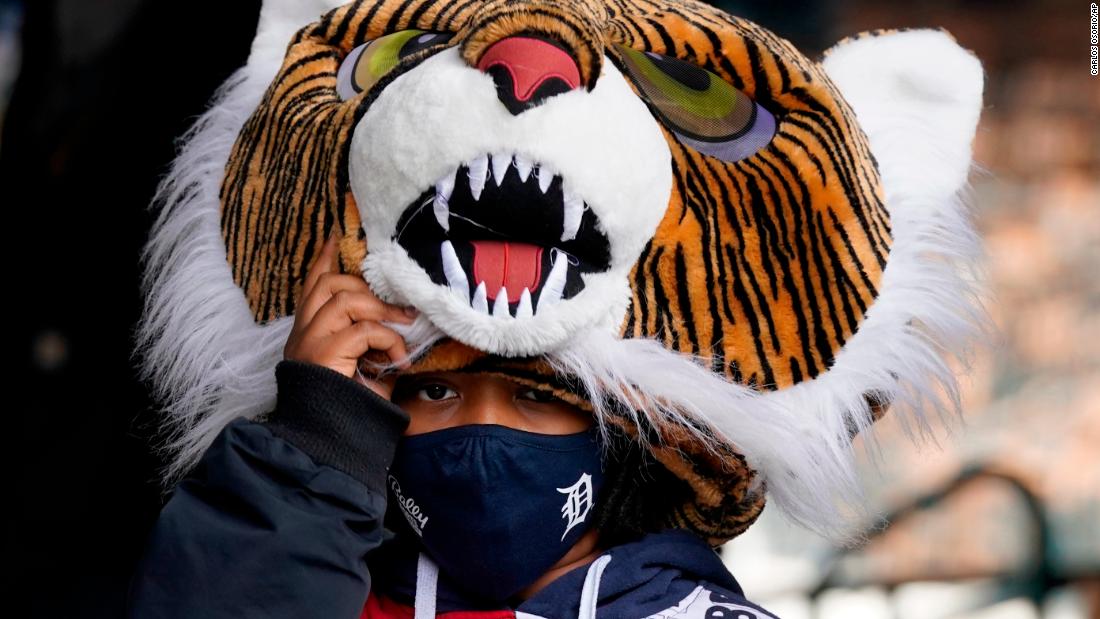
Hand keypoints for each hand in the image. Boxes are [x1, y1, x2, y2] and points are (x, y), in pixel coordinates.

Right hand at [283, 230, 415, 399]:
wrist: (331, 443)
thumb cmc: (351, 408)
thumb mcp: (365, 366)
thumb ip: (372, 339)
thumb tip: (403, 318)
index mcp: (308, 334)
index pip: (312, 286)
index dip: (324, 260)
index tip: (335, 237)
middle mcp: (303, 335)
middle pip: (330, 285)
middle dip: (366, 288)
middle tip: (397, 309)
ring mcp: (310, 342)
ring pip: (345, 300)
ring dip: (381, 312)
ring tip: (401, 329)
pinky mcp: (323, 355)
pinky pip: (363, 331)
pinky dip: (388, 342)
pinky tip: (397, 360)